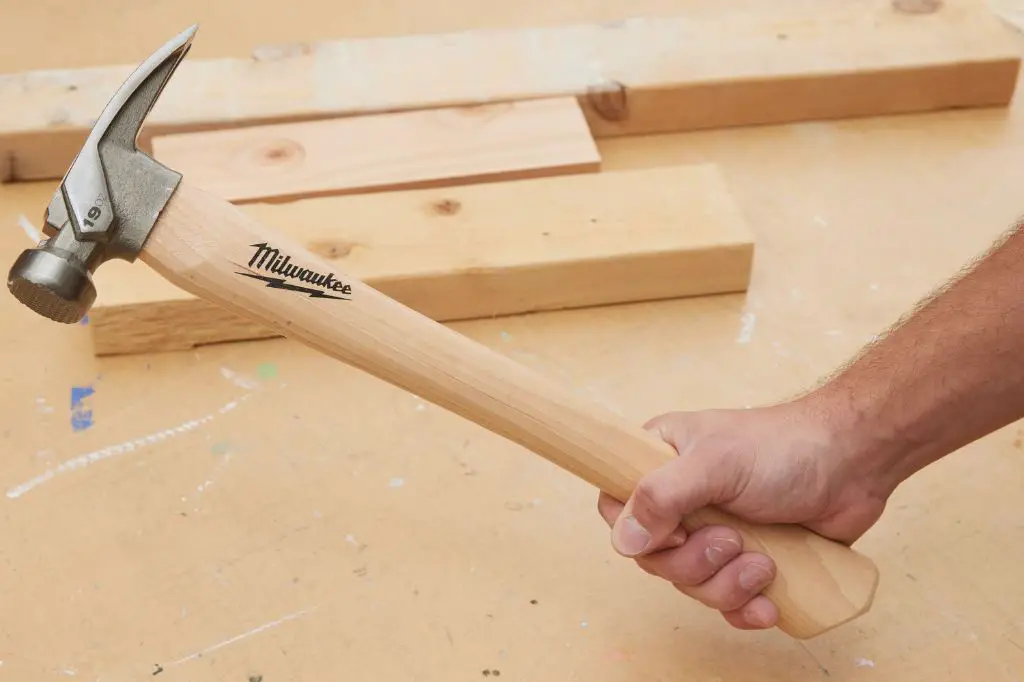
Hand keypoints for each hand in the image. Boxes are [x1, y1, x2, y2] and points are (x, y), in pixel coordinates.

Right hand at [597, 401, 889, 630]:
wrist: (853, 463)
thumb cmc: (783, 448)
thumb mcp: (716, 463)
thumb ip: (662, 496)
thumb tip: (623, 542)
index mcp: (661, 462)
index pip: (616, 508)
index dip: (639, 532)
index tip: (679, 529)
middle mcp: (681, 499)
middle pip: (654, 558)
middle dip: (695, 564)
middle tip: (734, 541)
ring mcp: (713, 532)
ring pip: (691, 585)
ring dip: (726, 586)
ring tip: (763, 564)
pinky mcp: (746, 560)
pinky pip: (726, 603)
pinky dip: (746, 609)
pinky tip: (769, 603)